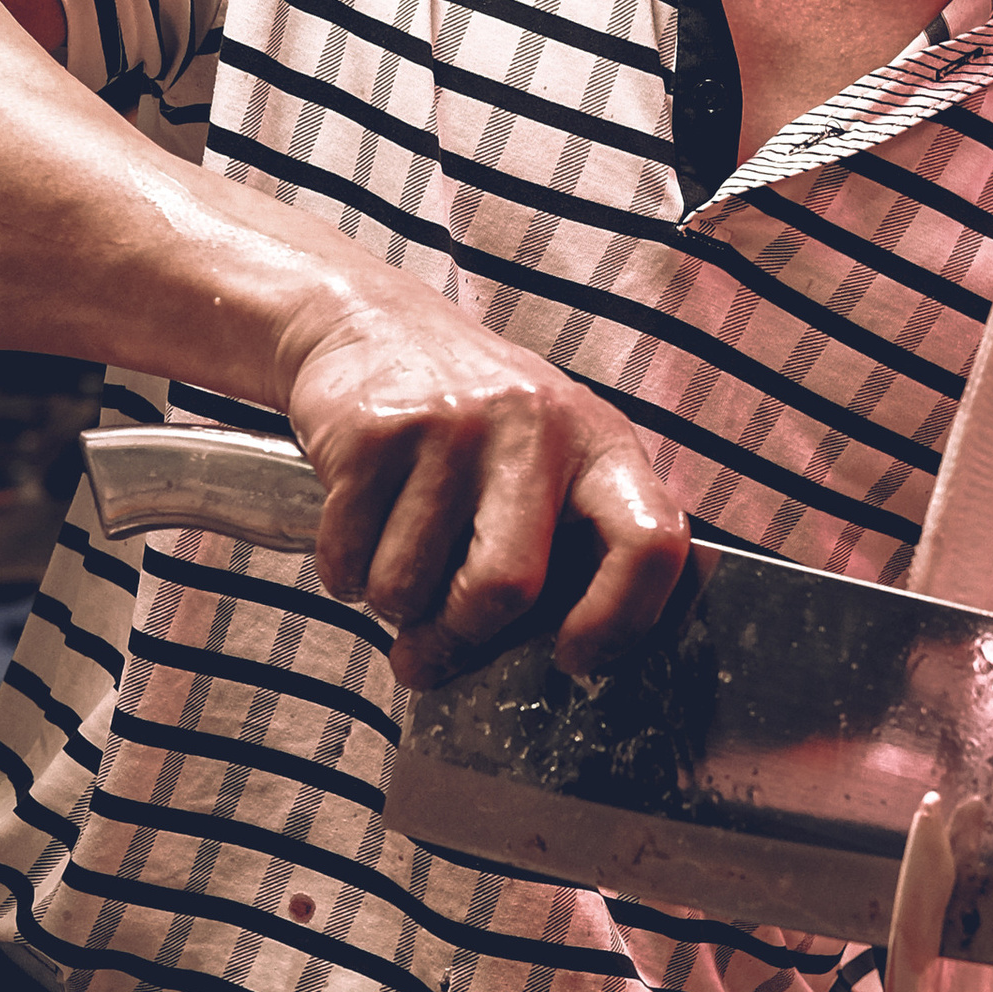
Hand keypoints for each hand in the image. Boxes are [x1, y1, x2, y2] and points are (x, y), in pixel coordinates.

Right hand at [279, 293, 689, 691]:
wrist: (370, 324)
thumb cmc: (474, 420)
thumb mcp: (548, 458)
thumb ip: (567, 543)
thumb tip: (550, 667)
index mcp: (600, 443)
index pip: (649, 543)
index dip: (620, 619)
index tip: (575, 657)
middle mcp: (535, 427)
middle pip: (505, 588)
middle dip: (458, 639)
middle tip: (432, 654)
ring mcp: (452, 425)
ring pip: (409, 585)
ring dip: (391, 605)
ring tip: (395, 566)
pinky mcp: (374, 432)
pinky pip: (349, 557)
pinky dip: (343, 575)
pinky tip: (357, 535)